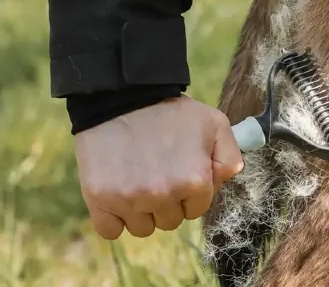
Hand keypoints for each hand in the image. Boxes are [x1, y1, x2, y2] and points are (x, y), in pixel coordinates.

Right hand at [74, 95, 243, 239]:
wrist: (122, 96)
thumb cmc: (170, 111)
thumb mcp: (213, 124)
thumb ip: (229, 155)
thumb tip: (225, 180)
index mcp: (194, 181)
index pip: (196, 210)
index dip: (189, 192)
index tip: (178, 172)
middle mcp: (163, 195)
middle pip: (170, 221)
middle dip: (167, 202)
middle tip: (157, 172)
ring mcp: (129, 199)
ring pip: (142, 229)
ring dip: (141, 211)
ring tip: (137, 179)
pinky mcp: (99, 199)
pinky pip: (110, 231)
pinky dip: (113, 219)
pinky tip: (118, 194)